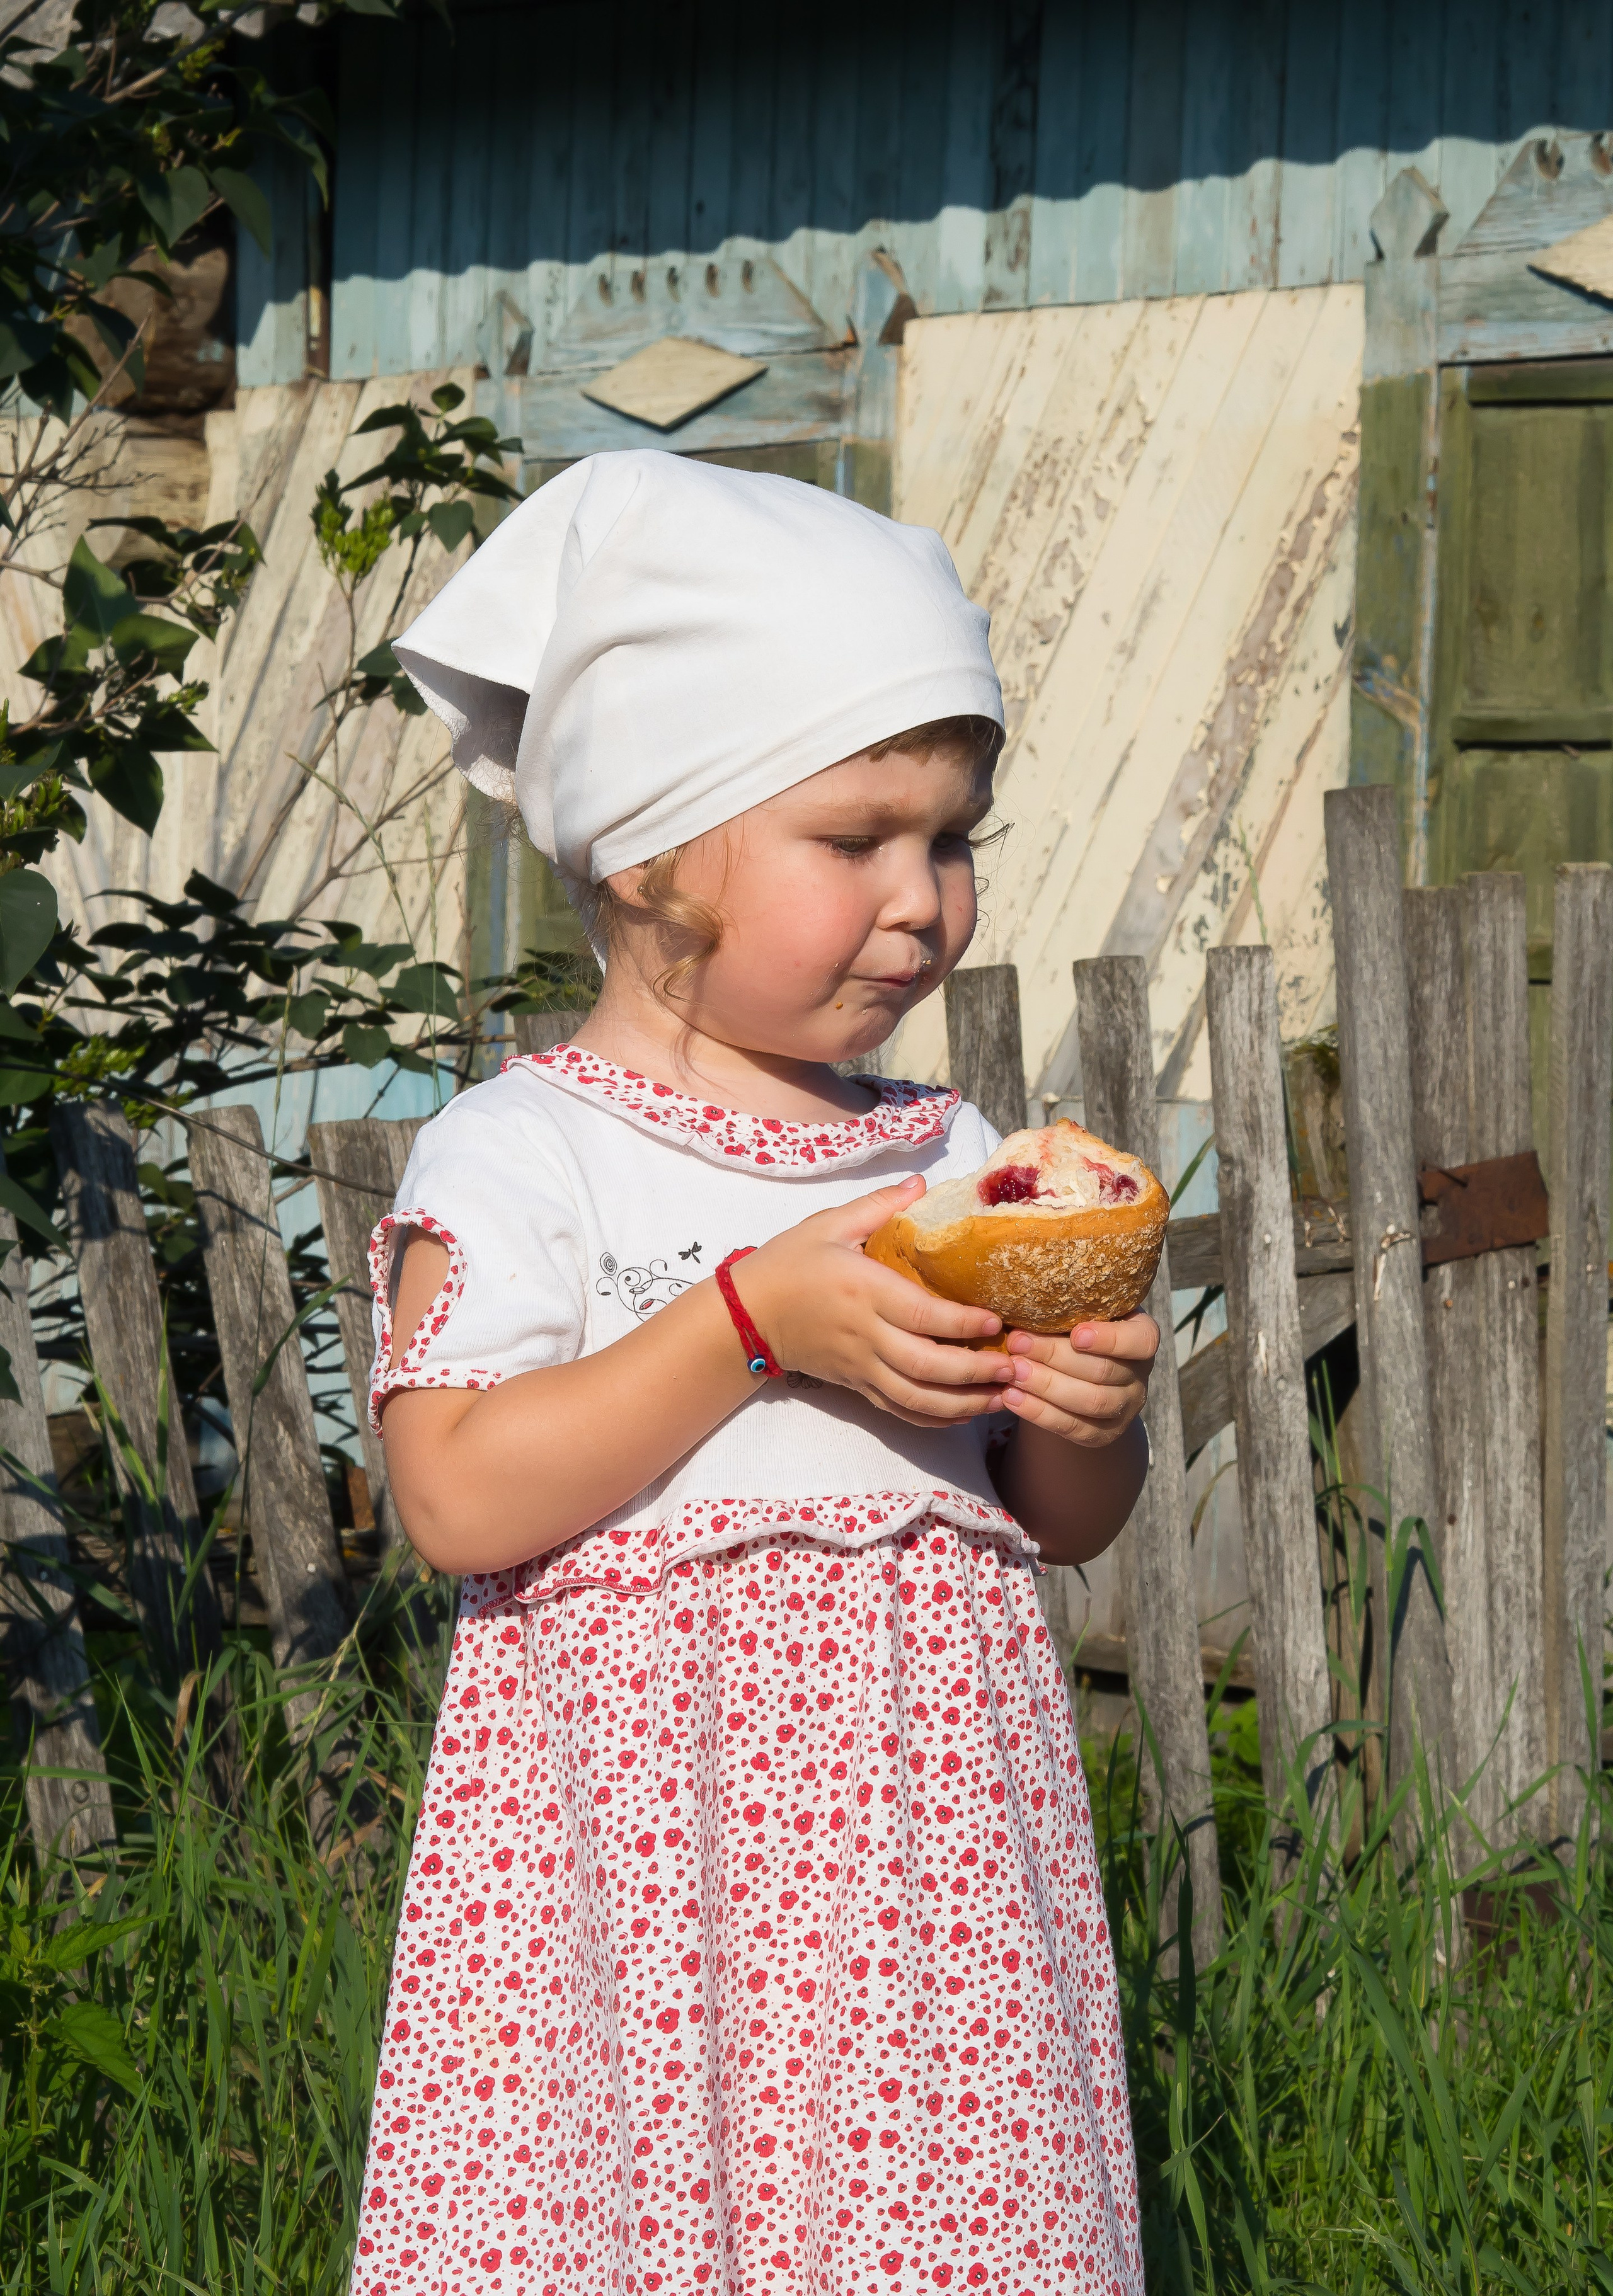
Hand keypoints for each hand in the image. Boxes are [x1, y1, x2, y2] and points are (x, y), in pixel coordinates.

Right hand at [735, 1175, 1015, 1428]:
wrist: (746, 1314)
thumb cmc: (789, 1262)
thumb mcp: (828, 1224)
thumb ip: (878, 1205)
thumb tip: (922, 1184)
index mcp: (863, 1290)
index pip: (920, 1314)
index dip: (961, 1323)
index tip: (996, 1321)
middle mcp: (864, 1334)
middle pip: (925, 1365)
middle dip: (975, 1372)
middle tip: (1016, 1367)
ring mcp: (860, 1366)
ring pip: (916, 1397)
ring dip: (964, 1403)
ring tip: (1004, 1397)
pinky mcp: (855, 1385)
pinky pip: (898, 1410)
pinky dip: (933, 1419)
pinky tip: (964, 1415)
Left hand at [999, 1312, 1158, 1445]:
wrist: (1078, 1376)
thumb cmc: (1073, 1330)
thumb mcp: (1079, 1312)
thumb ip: (1065, 1306)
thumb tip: (1021, 1293)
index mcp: (1141, 1335)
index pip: (1140, 1340)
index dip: (1110, 1339)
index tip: (1075, 1333)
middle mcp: (1140, 1373)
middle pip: (1103, 1370)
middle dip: (1056, 1357)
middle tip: (1017, 1343)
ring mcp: (1125, 1407)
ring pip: (1090, 1402)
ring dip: (1046, 1386)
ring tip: (1012, 1371)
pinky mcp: (1104, 1433)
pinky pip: (1073, 1427)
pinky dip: (1039, 1412)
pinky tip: (1012, 1397)